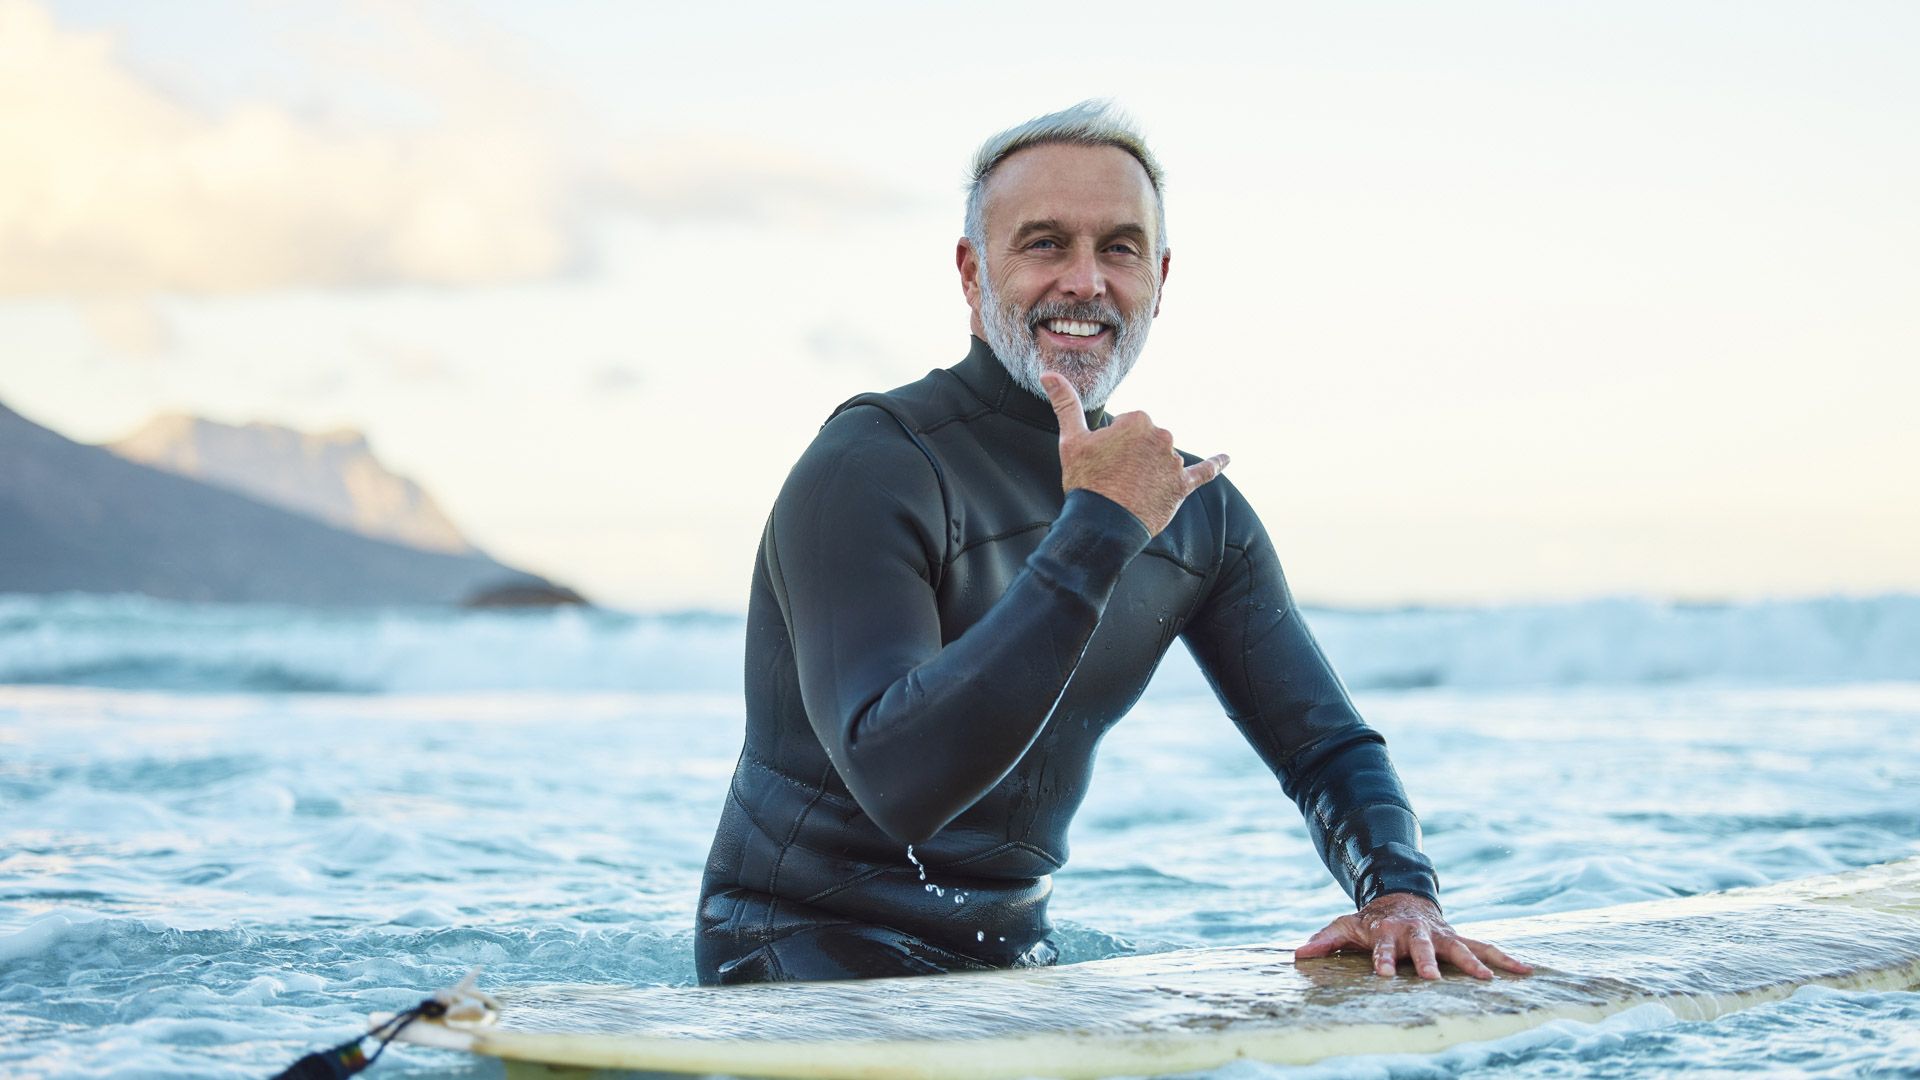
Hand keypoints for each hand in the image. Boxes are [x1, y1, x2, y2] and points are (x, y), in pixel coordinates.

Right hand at [1041, 372, 1228, 536]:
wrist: (1102, 524)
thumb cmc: (1085, 481)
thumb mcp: (1071, 440)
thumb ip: (1065, 403)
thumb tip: (1049, 373)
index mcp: (1138, 420)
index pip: (1129, 426)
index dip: (1113, 445)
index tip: (1104, 462)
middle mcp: (1162, 436)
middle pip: (1148, 441)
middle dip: (1133, 456)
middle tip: (1114, 478)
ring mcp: (1174, 462)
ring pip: (1164, 459)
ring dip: (1151, 470)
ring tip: (1130, 490)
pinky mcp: (1183, 486)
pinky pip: (1204, 472)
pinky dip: (1216, 465)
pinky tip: (1227, 458)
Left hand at [1295, 893, 1531, 980]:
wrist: (1402, 899)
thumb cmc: (1372, 921)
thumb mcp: (1346, 925)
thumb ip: (1325, 939)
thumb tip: (1298, 954)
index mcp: (1388, 933)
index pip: (1382, 950)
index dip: (1381, 962)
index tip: (1381, 977)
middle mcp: (1417, 933)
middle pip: (1422, 948)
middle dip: (1427, 963)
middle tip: (1432, 979)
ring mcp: (1441, 935)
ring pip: (1460, 947)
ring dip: (1474, 963)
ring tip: (1489, 980)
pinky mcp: (1459, 938)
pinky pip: (1486, 947)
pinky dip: (1505, 958)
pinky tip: (1526, 971)